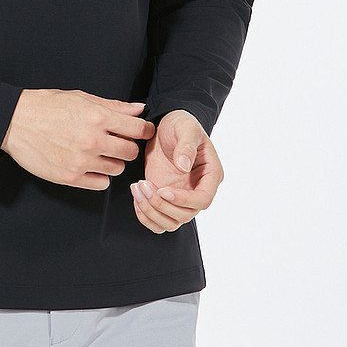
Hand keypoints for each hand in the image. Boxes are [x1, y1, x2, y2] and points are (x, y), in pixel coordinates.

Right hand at [1, 89, 155, 190]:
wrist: (15, 121)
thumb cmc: (47, 106)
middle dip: (127, 146)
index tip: (141, 132)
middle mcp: (91, 140)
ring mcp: (81, 161)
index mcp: (97, 116)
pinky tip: (88, 165)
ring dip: (112, 161)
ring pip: (117, 169)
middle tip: (116, 142)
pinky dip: (99, 176)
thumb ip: (113, 106)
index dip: (144, 130)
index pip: (137, 129)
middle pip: (131, 152)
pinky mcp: (70, 177)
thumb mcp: (81, 97)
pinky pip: (101, 184)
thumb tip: (138, 109)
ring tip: (97, 152)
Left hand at [130, 109, 222, 232]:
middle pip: (185, 215)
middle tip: (142, 184)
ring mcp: (181, 197)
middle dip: (161, 205)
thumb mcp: (185, 127)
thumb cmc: (180, 124)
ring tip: (136, 188)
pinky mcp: (166, 200)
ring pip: (170, 222)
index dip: (184, 200)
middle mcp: (198, 190)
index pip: (203, 199)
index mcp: (211, 174)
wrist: (165, 127)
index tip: (163, 190)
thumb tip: (184, 165)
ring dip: (151, 212)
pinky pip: (158, 221)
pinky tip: (136, 197)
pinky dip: (145, 216)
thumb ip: (186, 145)